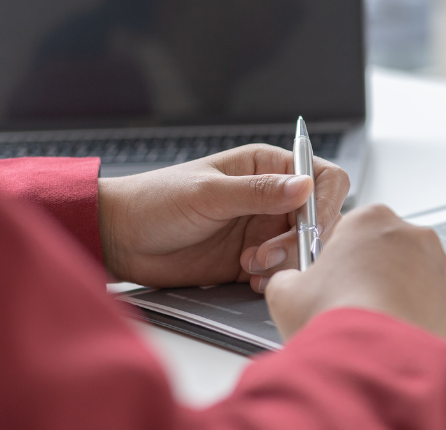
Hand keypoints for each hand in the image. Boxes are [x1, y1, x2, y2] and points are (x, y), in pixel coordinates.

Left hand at [99, 145, 349, 288]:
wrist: (119, 240)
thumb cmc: (155, 202)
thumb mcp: (207, 194)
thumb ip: (257, 192)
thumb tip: (305, 186)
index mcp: (267, 167)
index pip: (322, 177)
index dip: (325, 200)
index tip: (311, 224)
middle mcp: (272, 197)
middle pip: (320, 218)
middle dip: (302, 239)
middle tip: (269, 254)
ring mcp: (264, 229)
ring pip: (305, 248)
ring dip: (286, 261)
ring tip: (251, 265)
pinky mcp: (254, 259)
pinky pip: (282, 271)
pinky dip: (274, 278)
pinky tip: (250, 278)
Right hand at [265, 204, 445, 346]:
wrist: (377, 365)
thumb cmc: (336, 322)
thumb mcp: (286, 294)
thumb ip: (288, 277)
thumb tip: (290, 281)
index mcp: (372, 221)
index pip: (356, 229)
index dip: (343, 257)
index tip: (336, 279)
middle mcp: (417, 237)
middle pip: (395, 252)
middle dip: (380, 277)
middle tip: (358, 310)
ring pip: (426, 281)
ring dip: (409, 299)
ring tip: (384, 330)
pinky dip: (434, 324)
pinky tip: (410, 341)